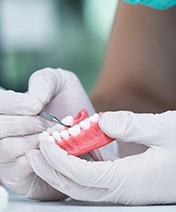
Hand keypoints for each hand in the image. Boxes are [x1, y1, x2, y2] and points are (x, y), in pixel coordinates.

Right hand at [0, 68, 109, 199]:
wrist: (88, 132)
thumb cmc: (72, 106)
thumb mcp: (62, 83)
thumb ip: (44, 81)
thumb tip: (33, 100)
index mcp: (9, 107)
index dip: (13, 104)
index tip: (36, 106)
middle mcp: (3, 130)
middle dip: (29, 123)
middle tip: (52, 123)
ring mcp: (7, 154)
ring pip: (6, 147)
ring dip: (37, 140)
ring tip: (56, 136)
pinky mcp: (16, 175)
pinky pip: (18, 168)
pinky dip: (40, 157)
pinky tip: (54, 150)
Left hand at [27, 110, 175, 204]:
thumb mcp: (169, 126)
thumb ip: (132, 124)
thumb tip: (102, 122)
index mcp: (133, 180)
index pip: (83, 176)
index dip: (59, 160)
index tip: (45, 143)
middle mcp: (127, 193)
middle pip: (78, 188)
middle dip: (53, 169)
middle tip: (37, 149)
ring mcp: (131, 193)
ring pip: (86, 189)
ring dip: (65, 171)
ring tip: (51, 151)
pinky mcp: (135, 188)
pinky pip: (100, 184)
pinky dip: (82, 171)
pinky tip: (77, 157)